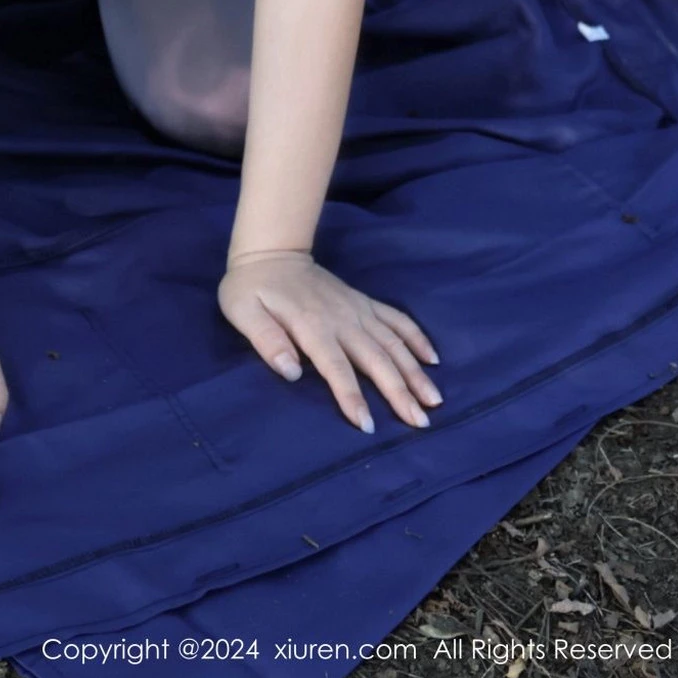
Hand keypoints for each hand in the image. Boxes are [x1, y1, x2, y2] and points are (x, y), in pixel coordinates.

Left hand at [218, 250, 440, 433]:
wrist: (271, 252)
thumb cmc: (251, 288)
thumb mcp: (243, 311)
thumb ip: (266, 340)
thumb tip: (291, 371)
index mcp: (312, 325)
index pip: (336, 366)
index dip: (351, 396)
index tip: (367, 425)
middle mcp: (342, 318)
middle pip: (376, 358)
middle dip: (399, 392)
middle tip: (420, 423)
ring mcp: (357, 309)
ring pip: (393, 342)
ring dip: (415, 371)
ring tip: (434, 400)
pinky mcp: (364, 303)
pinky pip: (397, 319)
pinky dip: (416, 337)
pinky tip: (433, 359)